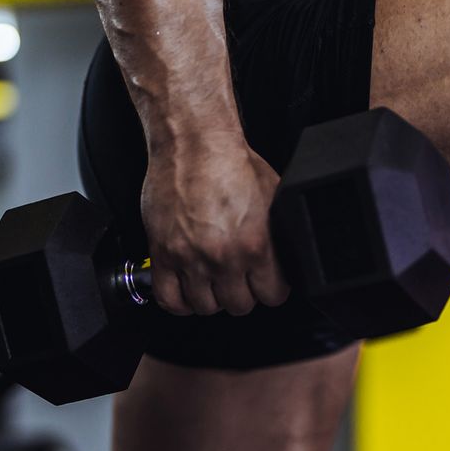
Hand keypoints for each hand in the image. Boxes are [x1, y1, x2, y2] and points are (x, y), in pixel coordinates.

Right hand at [141, 132, 289, 315]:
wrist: (193, 143)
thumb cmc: (231, 162)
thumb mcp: (273, 198)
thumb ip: (278, 235)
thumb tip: (285, 256)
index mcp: (255, 245)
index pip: (272, 296)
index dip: (271, 290)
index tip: (266, 283)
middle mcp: (223, 257)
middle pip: (238, 306)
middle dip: (241, 293)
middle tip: (239, 279)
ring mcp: (190, 258)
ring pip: (205, 307)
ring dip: (211, 297)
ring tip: (213, 281)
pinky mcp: (163, 254)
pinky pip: (169, 299)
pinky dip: (179, 302)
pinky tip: (187, 290)